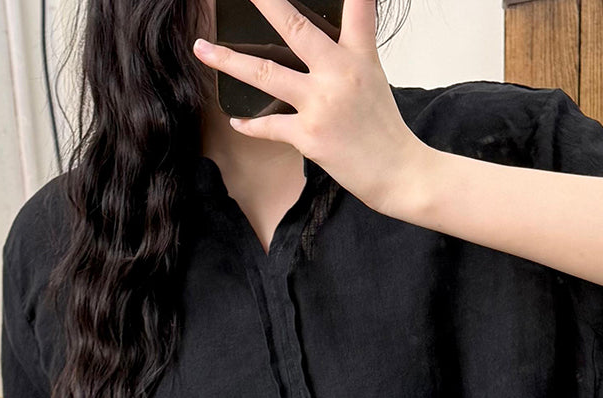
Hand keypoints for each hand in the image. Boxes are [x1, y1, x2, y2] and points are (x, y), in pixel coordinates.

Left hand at [192, 0, 433, 214]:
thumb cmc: (385, 131)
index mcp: (359, 56)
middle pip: (294, 28)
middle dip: (265, 3)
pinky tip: (236, 120)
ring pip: (265, 74)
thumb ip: (346, 57)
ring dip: (228, 61)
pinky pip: (269, 126)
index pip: (357, 8)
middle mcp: (338, 73)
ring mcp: (321, 104)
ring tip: (202, 49)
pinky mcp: (309, 136)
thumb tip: (313, 49)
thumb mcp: (373, 81)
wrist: (399, 174)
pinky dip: (250, 125)